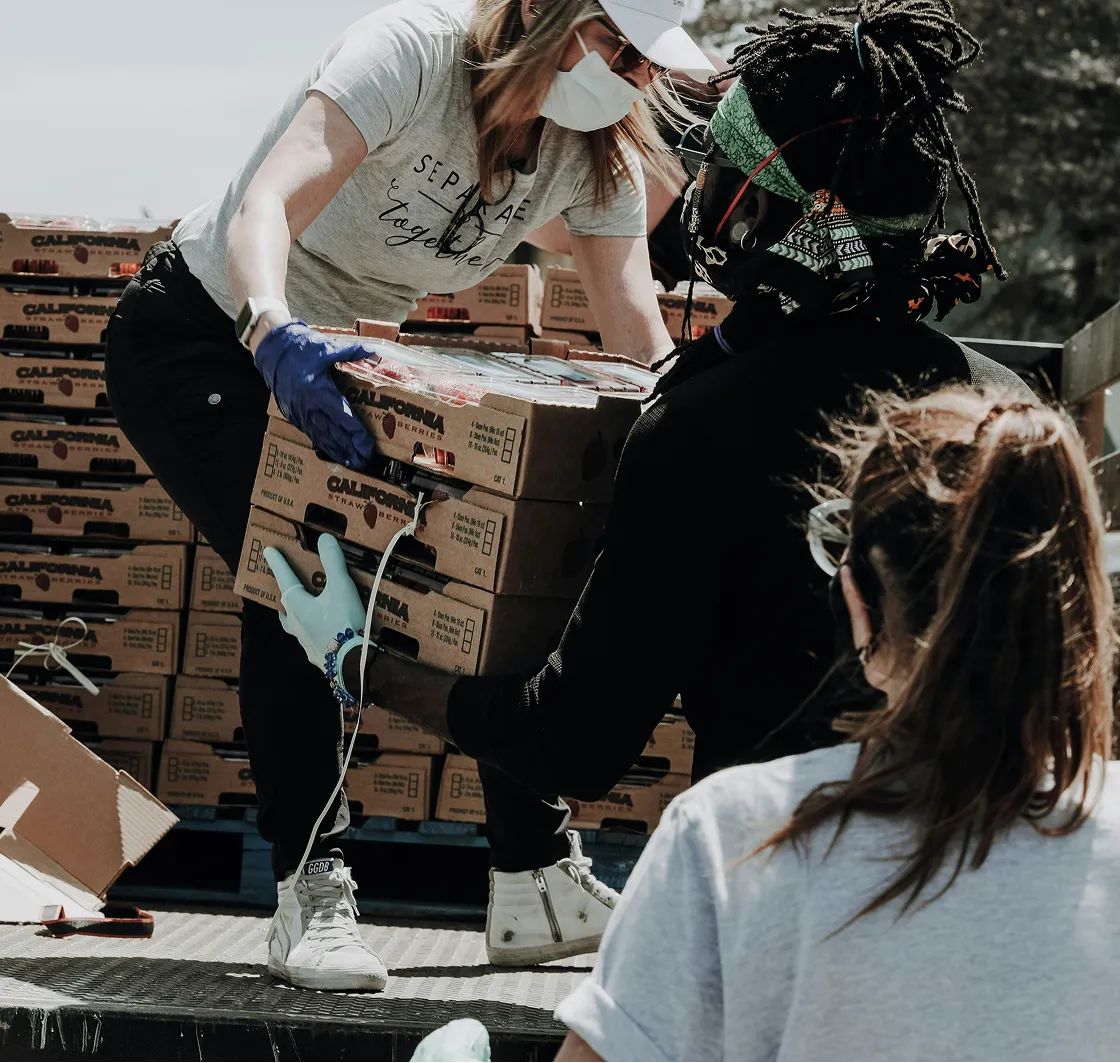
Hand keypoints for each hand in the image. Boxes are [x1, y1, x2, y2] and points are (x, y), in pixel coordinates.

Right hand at [253, 321, 377, 469]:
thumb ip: (351, 352)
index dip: (357, 434)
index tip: (368, 446)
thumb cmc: (299, 349)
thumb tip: (374, 352)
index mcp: (319, 391)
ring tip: (354, 464)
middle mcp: (310, 407)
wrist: (271, 351)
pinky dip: (325, 446)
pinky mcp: (294, 416)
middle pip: (335, 434)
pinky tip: (335, 453)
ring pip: (323, 438)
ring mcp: (300, 413)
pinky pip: (312, 434)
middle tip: (366, 462)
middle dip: (352, 450)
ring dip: (339, 452)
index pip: (343, 418)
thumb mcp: (327, 348)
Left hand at [263, 533, 365, 669]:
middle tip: (287, 587)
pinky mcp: (317, 656)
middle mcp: (296, 624)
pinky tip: (323, 634)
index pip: (285, 579)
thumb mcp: (341, 588)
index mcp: (298, 606)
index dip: (278, 563)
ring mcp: (305, 642)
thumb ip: (333, 562)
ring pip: (294, 626)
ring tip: (303, 612)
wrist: (352, 663)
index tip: (267, 551)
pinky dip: (313, 633)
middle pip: (285, 607)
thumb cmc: (344, 622)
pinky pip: (310, 640)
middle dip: (285, 595)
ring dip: (295, 616)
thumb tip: (324, 538)